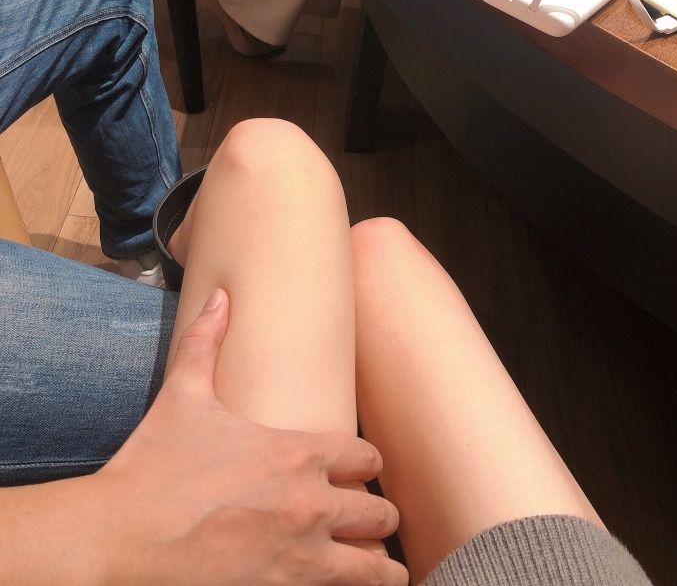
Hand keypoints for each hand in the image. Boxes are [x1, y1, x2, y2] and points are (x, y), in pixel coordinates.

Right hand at [96, 289, 407, 584]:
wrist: (118, 534)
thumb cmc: (152, 464)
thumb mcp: (183, 394)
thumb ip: (206, 341)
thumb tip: (220, 296)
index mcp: (296, 451)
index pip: (366, 457)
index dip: (365, 465)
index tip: (359, 471)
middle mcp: (310, 502)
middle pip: (378, 512)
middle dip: (375, 516)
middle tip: (367, 522)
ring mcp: (301, 553)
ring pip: (374, 564)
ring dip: (377, 563)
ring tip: (379, 568)